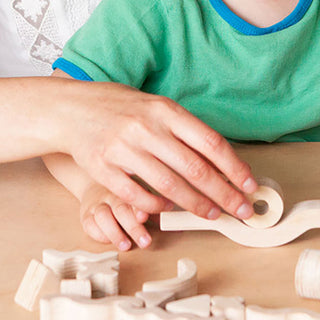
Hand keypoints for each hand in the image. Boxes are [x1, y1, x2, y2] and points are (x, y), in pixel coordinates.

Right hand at [54, 78, 256, 220]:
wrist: (69, 109)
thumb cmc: (118, 107)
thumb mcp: (154, 106)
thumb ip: (182, 129)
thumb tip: (221, 160)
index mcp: (165, 110)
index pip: (210, 143)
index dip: (234, 167)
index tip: (249, 185)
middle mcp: (147, 128)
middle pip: (195, 168)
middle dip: (224, 194)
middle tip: (241, 209)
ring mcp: (124, 149)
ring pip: (170, 186)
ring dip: (196, 204)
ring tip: (213, 214)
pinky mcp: (104, 169)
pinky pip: (137, 196)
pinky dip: (157, 206)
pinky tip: (169, 209)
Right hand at [78, 185, 153, 251]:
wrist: (93, 181)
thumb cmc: (123, 194)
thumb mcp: (140, 195)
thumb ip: (155, 208)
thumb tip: (175, 220)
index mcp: (129, 188)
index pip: (136, 196)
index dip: (140, 207)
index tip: (145, 216)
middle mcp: (112, 194)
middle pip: (122, 209)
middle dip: (134, 227)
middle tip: (145, 242)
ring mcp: (98, 204)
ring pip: (103, 217)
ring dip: (115, 233)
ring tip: (126, 246)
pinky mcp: (86, 214)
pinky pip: (89, 224)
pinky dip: (98, 234)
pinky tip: (108, 240)